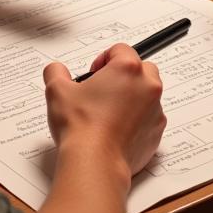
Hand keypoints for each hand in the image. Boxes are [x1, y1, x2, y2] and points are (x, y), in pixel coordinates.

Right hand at [44, 44, 165, 176]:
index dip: (103, 59)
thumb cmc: (82, 127)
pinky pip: (150, 118)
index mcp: (128, 68)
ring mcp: (155, 110)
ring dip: (133, 97)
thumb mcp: (57, 91)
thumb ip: (56, 72)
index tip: (94, 73)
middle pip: (141, 68)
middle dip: (124, 75)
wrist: (95, 163)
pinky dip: (138, 120)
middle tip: (104, 89)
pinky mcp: (156, 132)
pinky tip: (117, 129)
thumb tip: (56, 71)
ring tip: (109, 111)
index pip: (120, 49)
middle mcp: (147, 86)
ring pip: (147, 93)